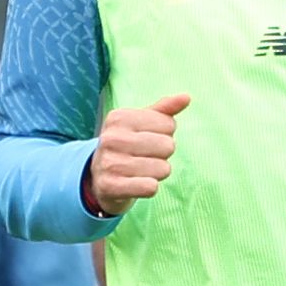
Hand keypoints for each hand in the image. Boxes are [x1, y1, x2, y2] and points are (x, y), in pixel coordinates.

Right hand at [86, 94, 187, 214]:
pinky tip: (136, 184)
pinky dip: (149, 188)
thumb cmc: (127, 147)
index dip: (164, 135)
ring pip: (162, 168)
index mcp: (119, 118)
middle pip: (168, 146)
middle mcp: (111, 138)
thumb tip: (186, 97)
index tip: (147, 139)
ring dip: (156, 173)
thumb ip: (164, 110)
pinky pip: (150, 187)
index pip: (169, 124)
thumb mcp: (141, 124)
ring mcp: (109, 163)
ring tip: (139, 171)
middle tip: (144, 158)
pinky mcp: (110, 186)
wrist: (98, 179)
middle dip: (162, 155)